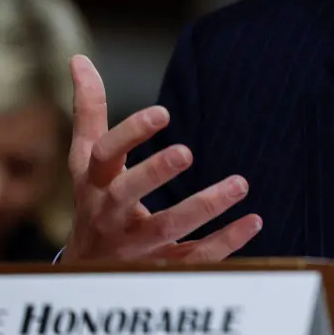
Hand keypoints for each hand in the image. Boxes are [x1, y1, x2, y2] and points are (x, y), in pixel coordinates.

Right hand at [60, 55, 261, 263]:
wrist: (86, 274)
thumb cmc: (92, 202)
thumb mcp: (85, 161)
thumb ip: (88, 112)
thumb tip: (79, 60)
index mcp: (94, 184)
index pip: (104, 155)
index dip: (130, 133)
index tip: (163, 112)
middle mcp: (110, 216)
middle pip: (126, 195)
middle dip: (154, 174)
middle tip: (186, 151)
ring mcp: (135, 247)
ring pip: (167, 229)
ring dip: (203, 207)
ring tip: (240, 183)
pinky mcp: (162, 270)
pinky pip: (195, 259)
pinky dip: (225, 242)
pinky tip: (254, 221)